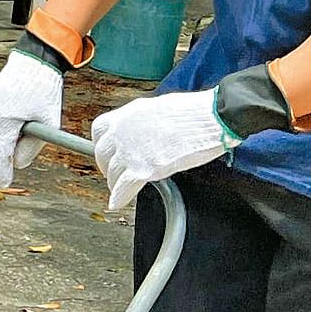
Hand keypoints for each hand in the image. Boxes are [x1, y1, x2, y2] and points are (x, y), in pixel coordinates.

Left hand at [90, 89, 236, 210]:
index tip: (108, 152)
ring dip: (115, 182)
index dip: (103, 144)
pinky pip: (124, 187)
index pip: (99, 130)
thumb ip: (144, 122)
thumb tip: (144, 131)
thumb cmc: (193, 112)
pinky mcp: (145, 168)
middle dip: (108, 166)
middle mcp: (123, 131)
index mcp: (127, 114)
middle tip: (115, 173)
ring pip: (113, 172)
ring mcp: (131, 150)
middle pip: (102, 154)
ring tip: (121, 188)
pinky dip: (120, 197)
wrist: (210, 117)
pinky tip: (118, 203)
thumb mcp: (158, 109)